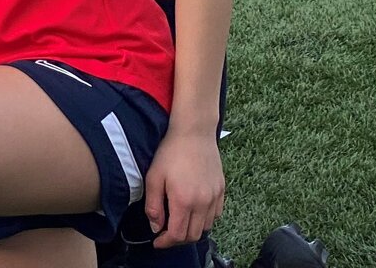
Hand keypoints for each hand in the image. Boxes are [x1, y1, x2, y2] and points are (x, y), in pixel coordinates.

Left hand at [142, 126, 224, 246]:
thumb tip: (156, 227)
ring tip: (178, 222)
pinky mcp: (222, 191)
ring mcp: (215, 198)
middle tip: (165, 233)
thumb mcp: (154, 177)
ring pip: (205, 227)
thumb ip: (153, 205)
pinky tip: (193, 211)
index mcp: (184, 201)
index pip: (178, 235)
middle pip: (193, 235)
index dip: (166, 243)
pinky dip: (204, 220)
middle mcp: (203, 203)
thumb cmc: (170, 152)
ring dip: (191, 230)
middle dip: (177, 239)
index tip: (157, 242)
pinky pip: (215, 215)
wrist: (193, 133)